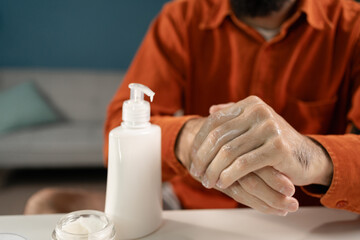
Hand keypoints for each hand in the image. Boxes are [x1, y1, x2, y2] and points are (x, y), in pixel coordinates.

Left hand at [175, 101, 298, 214]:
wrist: (307, 157)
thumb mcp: (254, 125)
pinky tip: (222, 183)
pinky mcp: (278, 147)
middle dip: (203, 158)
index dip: (199, 142)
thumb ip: (234, 115)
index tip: (191, 158)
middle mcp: (259, 111)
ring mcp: (269, 128)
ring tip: (207, 182)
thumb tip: (211, 110)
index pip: (214, 122)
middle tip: (196, 173)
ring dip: (213, 170)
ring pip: (229, 152)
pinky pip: (244, 164)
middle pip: (219, 137)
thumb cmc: (274, 143)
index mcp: (250, 104)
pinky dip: (229, 175)